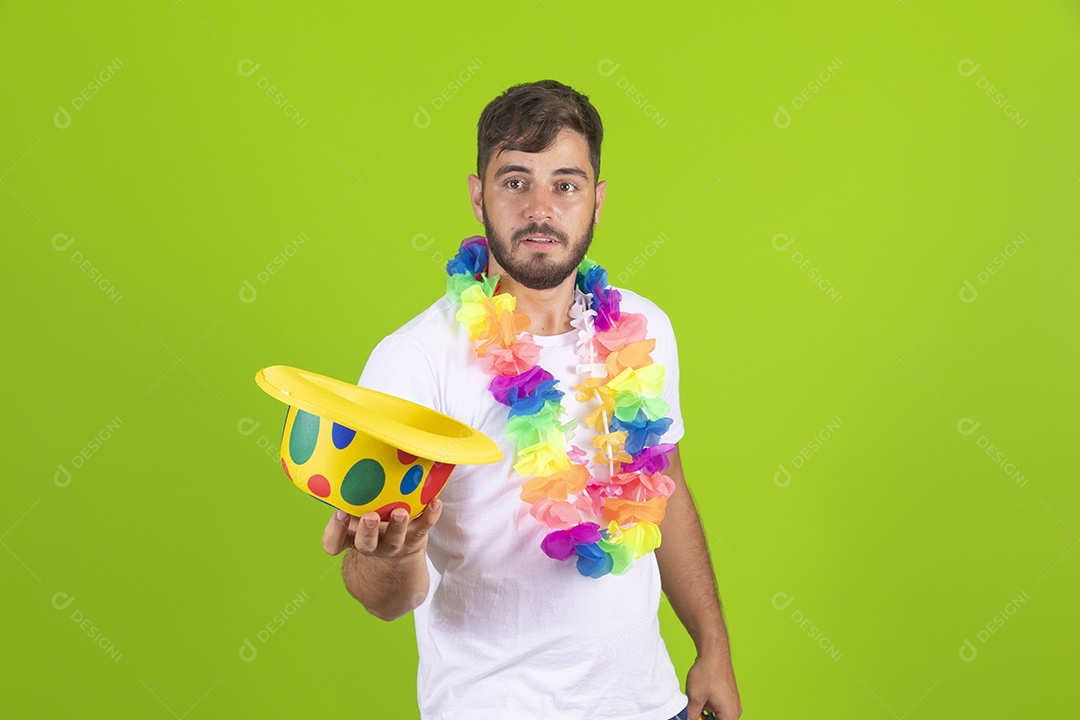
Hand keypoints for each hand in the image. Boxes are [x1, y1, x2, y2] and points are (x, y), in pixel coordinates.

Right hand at [321, 499, 441, 558]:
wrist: (400, 547)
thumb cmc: (373, 524)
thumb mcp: (355, 518)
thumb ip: (348, 504)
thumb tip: (344, 479)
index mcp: (352, 537)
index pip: (334, 542)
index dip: (335, 530)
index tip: (340, 512)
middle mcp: (372, 544)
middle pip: (366, 543)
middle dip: (368, 530)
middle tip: (370, 517)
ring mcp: (395, 543)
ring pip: (396, 539)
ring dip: (398, 525)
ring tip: (401, 512)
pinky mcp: (415, 538)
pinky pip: (424, 528)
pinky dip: (430, 516)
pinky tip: (435, 502)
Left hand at [686, 652, 740, 719]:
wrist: (713, 653)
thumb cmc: (708, 672)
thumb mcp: (695, 698)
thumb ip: (690, 716)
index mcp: (730, 715)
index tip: (695, 717)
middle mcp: (735, 711)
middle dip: (704, 718)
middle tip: (693, 711)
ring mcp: (733, 703)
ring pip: (717, 716)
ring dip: (705, 713)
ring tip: (695, 702)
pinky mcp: (729, 696)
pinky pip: (718, 707)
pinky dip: (708, 705)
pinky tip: (700, 696)